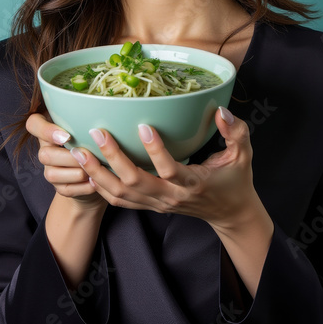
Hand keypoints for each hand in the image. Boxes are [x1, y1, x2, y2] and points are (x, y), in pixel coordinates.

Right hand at [25, 112, 108, 209]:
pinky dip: (83, 186)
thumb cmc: (95, 141)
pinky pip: (66, 189)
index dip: (46, 131)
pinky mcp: (59, 187)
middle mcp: (46, 150)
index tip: (67, 136)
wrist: (100, 170)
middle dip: (70, 157)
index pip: (33, 124)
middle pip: (44, 154)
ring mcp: (50, 170)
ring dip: (77, 172)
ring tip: (95, 169)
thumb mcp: (91, 128)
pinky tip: (95, 181)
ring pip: (52, 174)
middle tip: (88, 155)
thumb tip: (100, 126)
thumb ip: (88, 122)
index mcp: (50, 130)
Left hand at [71, 107, 263, 232]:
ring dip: (98, 174)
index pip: (170, 170)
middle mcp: (171, 197)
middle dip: (112, 158)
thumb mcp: (243, 154)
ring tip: (80, 151)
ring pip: (121, 195)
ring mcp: (158, 204)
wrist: (229, 214)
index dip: (156, 150)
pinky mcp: (151, 207)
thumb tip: (221, 110)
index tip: (143, 126)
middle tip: (97, 133)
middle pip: (135, 182)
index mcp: (193, 184)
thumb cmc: (235, 181)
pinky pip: (120, 202)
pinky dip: (101, 188)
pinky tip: (86, 171)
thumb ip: (236, 131)